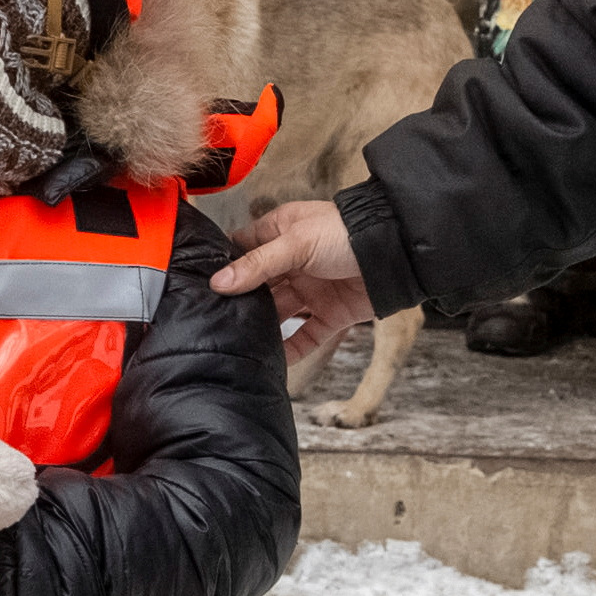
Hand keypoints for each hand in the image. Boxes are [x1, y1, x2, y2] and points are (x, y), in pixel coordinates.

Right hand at [209, 198, 387, 367]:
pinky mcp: (330, 314)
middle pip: (257, 287)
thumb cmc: (348, 233)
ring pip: (278, 314)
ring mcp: (311, 289)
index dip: (223, 265)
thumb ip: (257, 264)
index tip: (199, 284)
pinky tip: (272, 362)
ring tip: (235, 342)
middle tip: (211, 320)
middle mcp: (293, 262)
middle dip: (239, 302)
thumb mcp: (296, 242)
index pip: (242, 249)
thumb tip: (219, 282)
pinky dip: (290, 350)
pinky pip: (305, 337)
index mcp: (281, 234)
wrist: (397, 252)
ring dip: (261, 328)